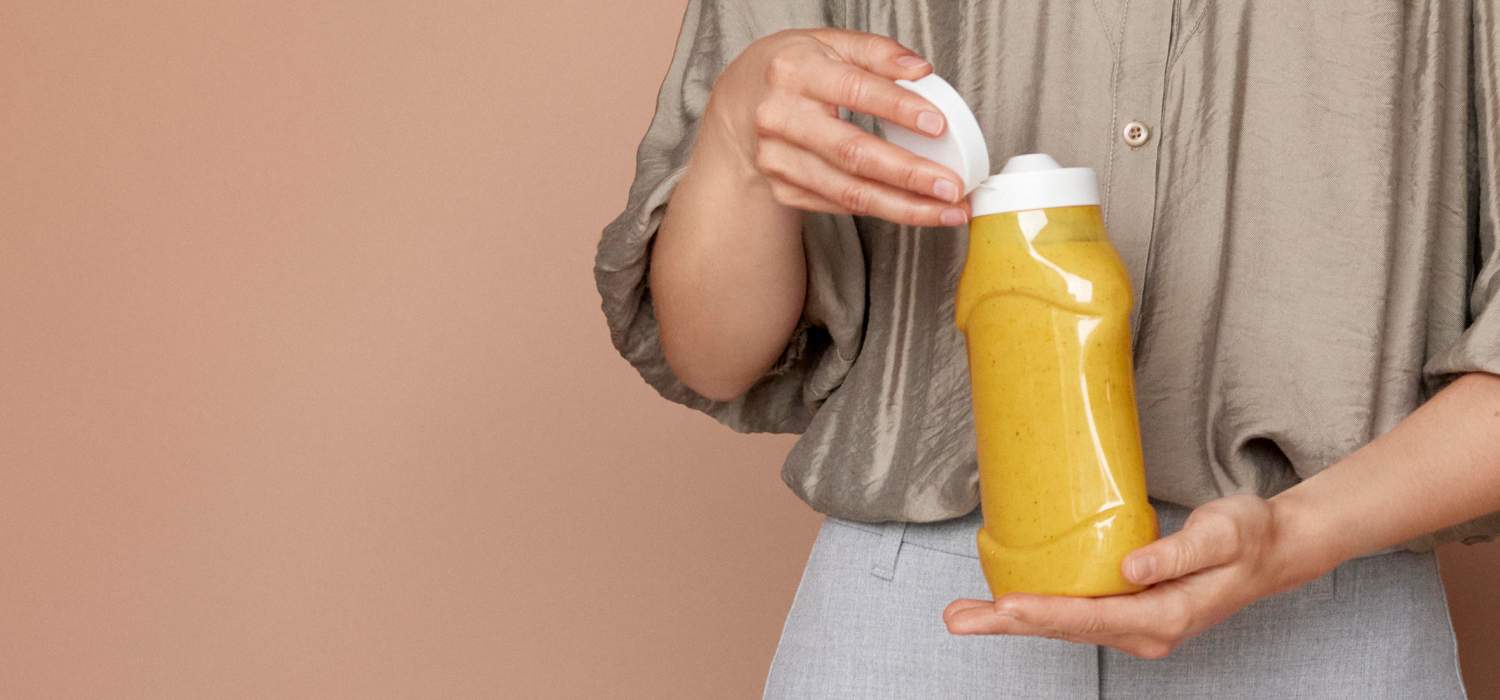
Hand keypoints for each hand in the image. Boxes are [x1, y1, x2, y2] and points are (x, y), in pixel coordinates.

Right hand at [701, 28, 969, 226]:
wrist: (741, 103)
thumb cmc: (795, 70)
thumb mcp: (830, 44)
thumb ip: (877, 52)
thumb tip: (922, 70)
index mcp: (794, 71)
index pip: (854, 90)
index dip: (898, 108)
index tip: (938, 126)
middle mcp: (780, 117)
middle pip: (852, 153)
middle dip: (908, 175)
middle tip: (952, 188)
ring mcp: (777, 159)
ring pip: (849, 192)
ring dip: (904, 207)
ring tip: (948, 211)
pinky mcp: (783, 188)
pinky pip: (840, 205)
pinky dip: (882, 211)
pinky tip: (917, 211)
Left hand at [941, 495, 1338, 658]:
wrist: (1273, 549)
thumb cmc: (1248, 537)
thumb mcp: (1221, 534)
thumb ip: (1176, 552)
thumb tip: (1130, 568)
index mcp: (1164, 618)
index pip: (1089, 617)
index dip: (1042, 612)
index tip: (1001, 607)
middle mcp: (1144, 630)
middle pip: (1064, 628)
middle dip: (1006, 622)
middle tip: (955, 617)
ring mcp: (1135, 624)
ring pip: (1064, 625)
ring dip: (1012, 619)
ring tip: (963, 614)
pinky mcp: (1128, 609)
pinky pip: (1074, 613)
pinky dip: (1036, 609)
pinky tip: (1004, 603)